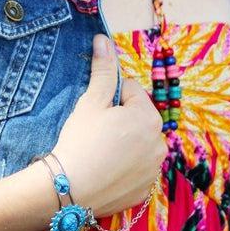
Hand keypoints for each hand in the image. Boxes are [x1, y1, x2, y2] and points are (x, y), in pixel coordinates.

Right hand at [52, 34, 165, 217]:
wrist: (69, 191)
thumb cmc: (81, 140)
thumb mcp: (91, 102)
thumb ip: (103, 70)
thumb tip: (103, 39)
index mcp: (150, 118)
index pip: (131, 92)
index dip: (110, 97)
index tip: (94, 112)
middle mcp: (160, 144)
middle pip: (137, 119)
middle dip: (119, 120)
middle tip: (94, 132)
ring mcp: (153, 170)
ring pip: (137, 144)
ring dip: (123, 143)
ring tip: (98, 151)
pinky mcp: (144, 190)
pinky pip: (135, 169)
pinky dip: (123, 167)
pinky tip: (103, 169)